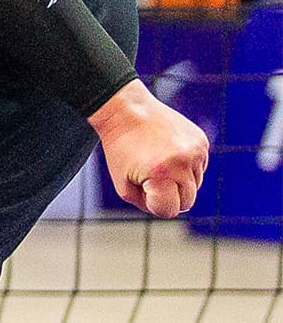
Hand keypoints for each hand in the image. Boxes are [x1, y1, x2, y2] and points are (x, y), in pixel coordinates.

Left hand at [92, 80, 208, 216]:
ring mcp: (196, 151)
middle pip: (187, 201)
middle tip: (150, 178)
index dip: (156, 205)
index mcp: (161, 175)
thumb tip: (171, 209)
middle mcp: (183, 163)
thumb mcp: (123, 184)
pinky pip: (200, 168)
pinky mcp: (202, 142)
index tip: (144, 190)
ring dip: (179, 181)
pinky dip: (186, 167)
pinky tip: (169, 153)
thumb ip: (147, 203)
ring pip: (195, 185)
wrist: (128, 112)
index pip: (171, 211)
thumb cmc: (121, 150)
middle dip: (170, 196)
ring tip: (158, 163)